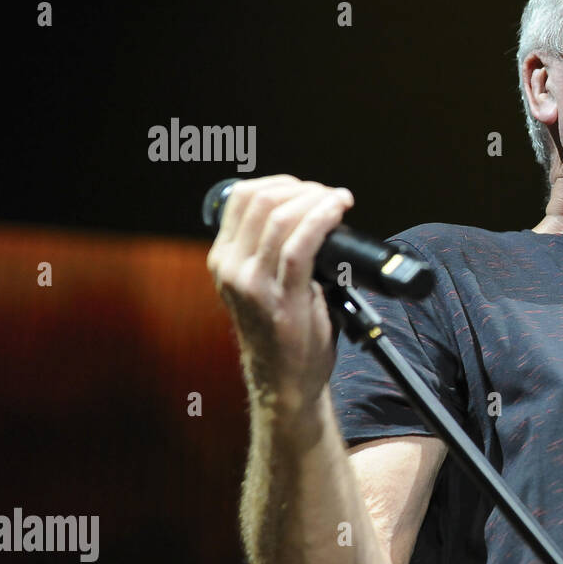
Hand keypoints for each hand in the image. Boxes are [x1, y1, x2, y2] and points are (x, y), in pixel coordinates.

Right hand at [206, 174, 354, 415]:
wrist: (284, 380)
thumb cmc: (283, 330)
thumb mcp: (263, 283)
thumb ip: (273, 250)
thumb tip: (309, 212)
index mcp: (223, 258)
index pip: (242, 197)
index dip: (281, 183)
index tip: (310, 189)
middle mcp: (231, 267)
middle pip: (262, 200)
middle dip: (302, 189)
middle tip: (330, 195)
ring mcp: (253, 283)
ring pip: (281, 218)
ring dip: (316, 200)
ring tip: (338, 201)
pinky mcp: (281, 297)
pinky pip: (302, 246)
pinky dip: (322, 219)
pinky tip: (338, 210)